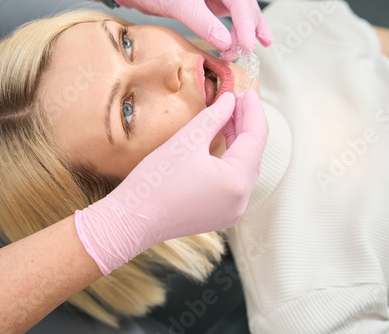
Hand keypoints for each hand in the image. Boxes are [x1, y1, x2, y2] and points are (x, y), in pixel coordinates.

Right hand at [75, 89, 267, 274]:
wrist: (132, 220)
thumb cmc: (155, 182)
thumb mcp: (187, 141)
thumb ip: (214, 117)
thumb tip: (229, 101)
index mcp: (237, 182)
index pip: (256, 138)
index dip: (252, 111)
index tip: (246, 90)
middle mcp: (240, 200)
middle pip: (252, 154)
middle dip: (245, 125)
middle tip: (234, 100)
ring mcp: (231, 211)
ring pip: (243, 168)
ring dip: (238, 142)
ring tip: (227, 116)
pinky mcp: (219, 214)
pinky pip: (233, 182)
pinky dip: (230, 160)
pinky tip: (221, 142)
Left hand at [113, 0, 272, 56]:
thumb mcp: (179, 5)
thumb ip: (203, 22)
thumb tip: (225, 42)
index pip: (241, 4)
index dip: (246, 27)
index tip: (246, 47)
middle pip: (246, 9)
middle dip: (245, 32)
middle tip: (236, 53)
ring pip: (243, 14)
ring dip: (246, 33)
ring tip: (246, 50)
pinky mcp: (214, 5)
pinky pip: (235, 17)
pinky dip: (244, 29)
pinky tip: (260, 39)